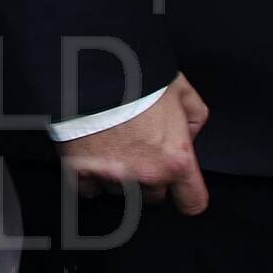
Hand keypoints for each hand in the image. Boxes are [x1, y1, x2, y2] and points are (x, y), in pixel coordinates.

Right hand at [57, 76, 209, 214]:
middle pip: (152, 196)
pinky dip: (87, 179)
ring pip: (119, 192)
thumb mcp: (181, 92)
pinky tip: (88, 161)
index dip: (187, 197)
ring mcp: (111, 175)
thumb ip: (193, 119)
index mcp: (176, 159)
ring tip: (109, 150)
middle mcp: (146, 174)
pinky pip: (86, 190)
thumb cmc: (139, 79)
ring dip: (117, 177)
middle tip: (137, 153)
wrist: (91, 70)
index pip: (192, 202)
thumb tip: (187, 136)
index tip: (179, 191)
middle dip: (148, 178)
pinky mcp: (79, 170)